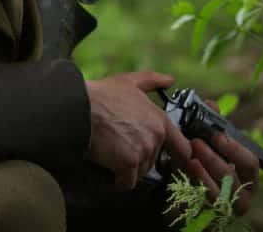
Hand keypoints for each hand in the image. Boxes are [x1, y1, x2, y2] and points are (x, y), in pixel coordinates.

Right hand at [86, 71, 191, 189]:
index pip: (183, 149)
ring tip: (111, 159)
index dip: (177, 158)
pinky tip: (107, 176)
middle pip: (153, 162)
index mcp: (160, 121)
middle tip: (121, 152)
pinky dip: (116, 182)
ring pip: (140, 172)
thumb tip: (169, 79)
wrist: (79, 106)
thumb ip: (152, 80)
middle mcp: (156, 137)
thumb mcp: (128, 82)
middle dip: (139, 159)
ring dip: (127, 170)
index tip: (168, 162)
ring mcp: (143, 151)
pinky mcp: (127, 163)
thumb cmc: (101, 94)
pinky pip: (126, 182)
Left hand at [183, 101, 259, 214]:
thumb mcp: (206, 145)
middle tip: (195, 143)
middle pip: (233, 176)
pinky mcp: (208, 213)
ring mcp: (225, 206)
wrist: (178, 194)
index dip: (234, 148)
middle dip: (214, 159)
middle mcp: (240, 192)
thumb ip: (210, 127)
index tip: (217, 135)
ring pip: (218, 191)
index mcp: (245, 175)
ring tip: (189, 157)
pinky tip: (184, 173)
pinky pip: (202, 201)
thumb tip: (211, 104)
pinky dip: (194, 186)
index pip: (249, 162)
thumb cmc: (199, 164)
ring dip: (203, 172)